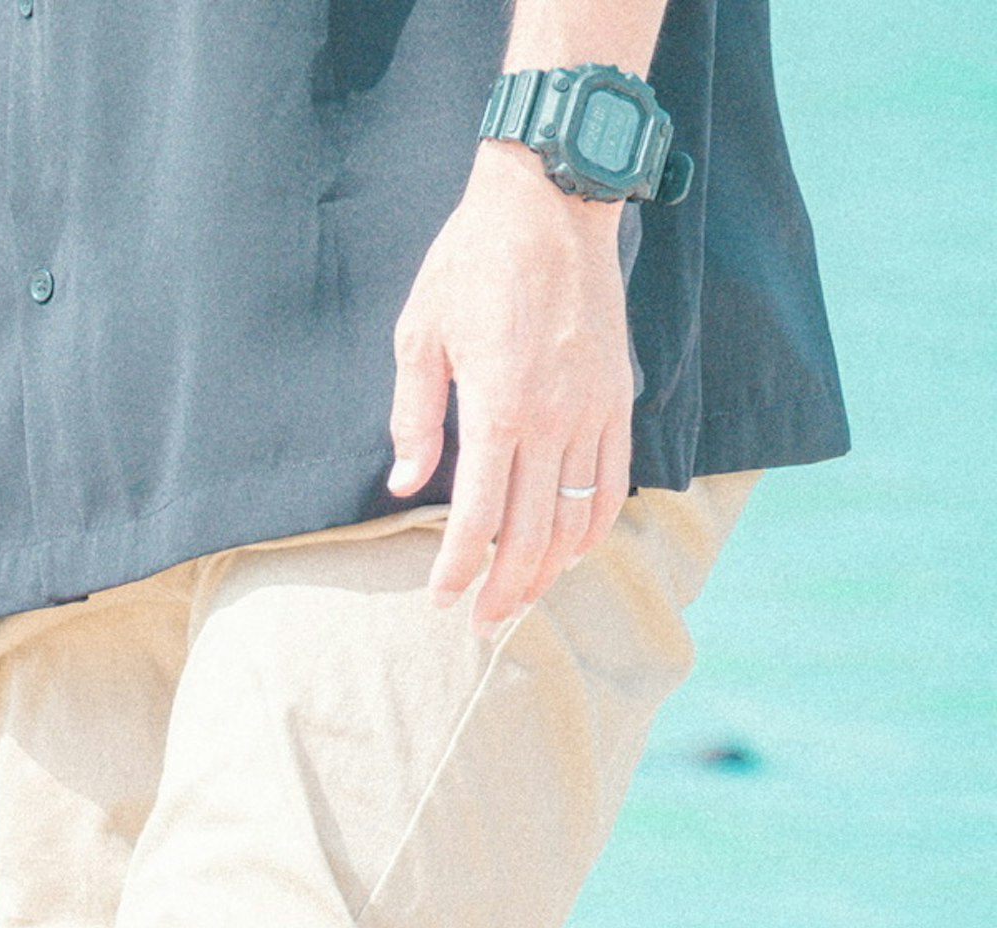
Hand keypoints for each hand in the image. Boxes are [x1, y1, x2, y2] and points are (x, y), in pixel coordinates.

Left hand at [386, 144, 639, 626]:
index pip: (480, 516)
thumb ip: (414, 418)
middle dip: (504, 588)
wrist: (551, 205)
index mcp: (499, 406)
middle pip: (533, 532)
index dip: (458, 568)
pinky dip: (594, 524)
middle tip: (479, 623)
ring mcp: (595, 408)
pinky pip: (614, 478)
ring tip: (521, 598)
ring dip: (551, 568)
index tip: (439, 599)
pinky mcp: (620, 395)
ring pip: (581, 515)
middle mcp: (556, 417)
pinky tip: (570, 550)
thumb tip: (407, 487)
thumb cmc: (471, 265)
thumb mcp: (419, 336)